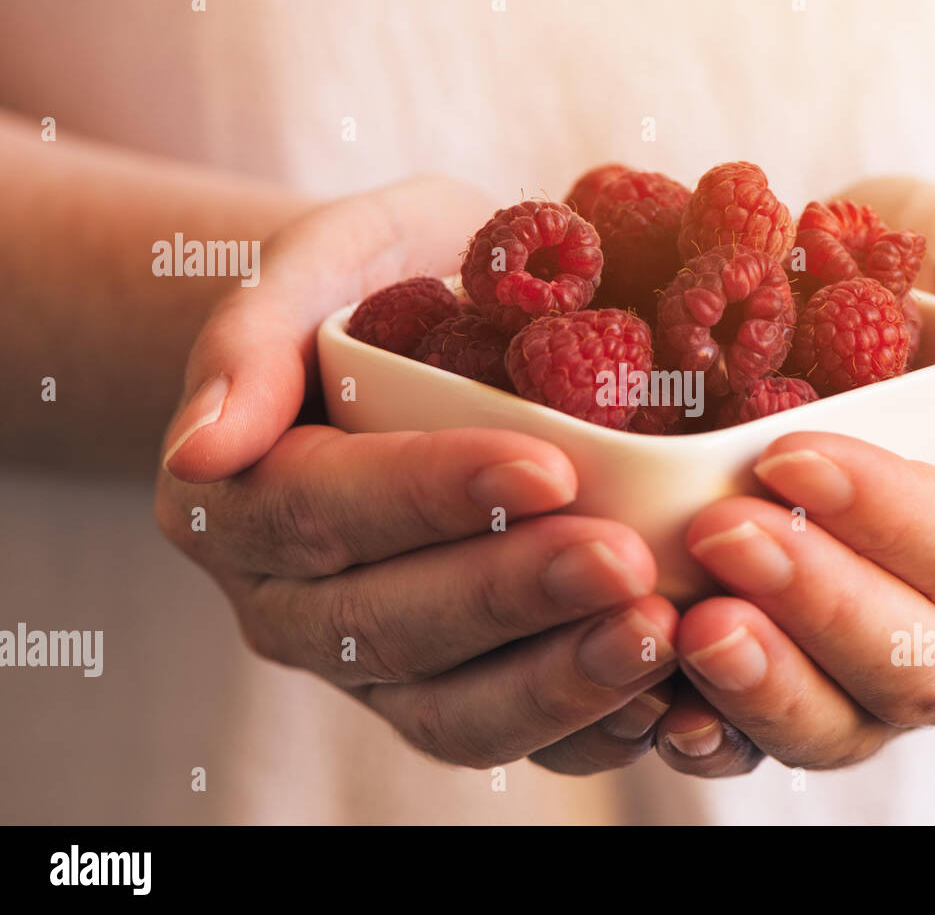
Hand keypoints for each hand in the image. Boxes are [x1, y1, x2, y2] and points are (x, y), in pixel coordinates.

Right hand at [155, 178, 678, 771]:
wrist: (429, 334)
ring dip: (557, 681)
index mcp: (241, 500)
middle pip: (389, 625)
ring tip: (658, 631)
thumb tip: (203, 446)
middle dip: (510, 597)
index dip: (431, 495)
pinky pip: (512, 740)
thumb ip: (254, 333)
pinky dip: (589, 731)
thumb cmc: (385, 281)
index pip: (325, 507)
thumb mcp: (327, 257)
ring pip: (450, 711)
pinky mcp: (450, 699)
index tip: (547, 466)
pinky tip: (669, 700)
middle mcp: (295, 604)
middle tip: (623, 561)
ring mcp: (373, 668)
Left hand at [654, 177, 934, 775]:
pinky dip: (720, 732)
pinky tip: (661, 707)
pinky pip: (776, 736)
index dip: (894, 519)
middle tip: (722, 533)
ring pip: (851, 721)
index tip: (791, 456)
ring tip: (690, 625)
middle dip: (821, 604)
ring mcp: (905, 671)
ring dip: (768, 685)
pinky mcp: (821, 686)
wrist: (903, 314)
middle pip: (925, 664)